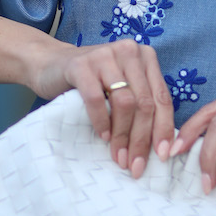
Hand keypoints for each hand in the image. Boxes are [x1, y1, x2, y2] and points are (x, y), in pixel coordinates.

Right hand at [28, 38, 173, 177]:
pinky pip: (96, 99)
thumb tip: (160, 146)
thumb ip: (141, 106)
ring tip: (118, 155)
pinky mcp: (81, 64)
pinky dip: (101, 121)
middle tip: (135, 165)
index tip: (163, 155)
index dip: (164, 129)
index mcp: (146, 57)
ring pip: (125, 102)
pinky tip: (103, 136)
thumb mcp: (122, 89)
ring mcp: (105, 55)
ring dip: (122, 135)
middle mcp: (129, 51)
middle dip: (141, 139)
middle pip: (144, 103)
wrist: (52, 64)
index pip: (162, 98)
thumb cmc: (92, 82)